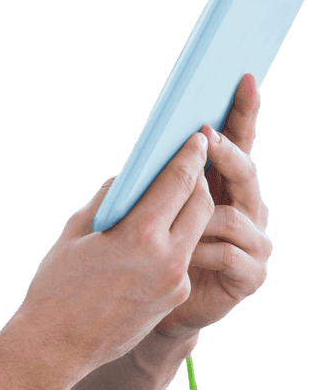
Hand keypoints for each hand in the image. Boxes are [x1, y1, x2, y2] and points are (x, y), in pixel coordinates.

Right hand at [14, 128, 215, 382]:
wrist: (57, 346)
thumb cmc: (56, 286)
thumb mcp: (75, 232)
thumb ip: (108, 200)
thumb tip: (129, 179)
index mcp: (140, 235)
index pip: (178, 182)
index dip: (189, 155)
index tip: (195, 137)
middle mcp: (166, 258)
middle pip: (200, 205)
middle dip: (196, 181)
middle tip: (187, 163)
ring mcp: (174, 282)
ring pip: (195, 231)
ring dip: (189, 210)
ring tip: (171, 197)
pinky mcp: (174, 298)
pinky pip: (182, 258)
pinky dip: (173, 240)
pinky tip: (153, 237)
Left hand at [153, 73, 271, 340]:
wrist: (148, 311)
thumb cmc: (139, 256)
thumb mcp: (138, 213)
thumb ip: (150, 182)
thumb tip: (145, 148)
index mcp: (220, 185)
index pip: (235, 141)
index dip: (243, 110)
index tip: (243, 77)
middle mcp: (243, 208)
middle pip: (244, 171)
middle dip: (226, 152)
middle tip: (205, 135)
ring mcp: (251, 242)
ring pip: (236, 215)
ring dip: (203, 213)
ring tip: (174, 216)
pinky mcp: (249, 276)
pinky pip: (231, 256)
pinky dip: (204, 253)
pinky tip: (185, 256)